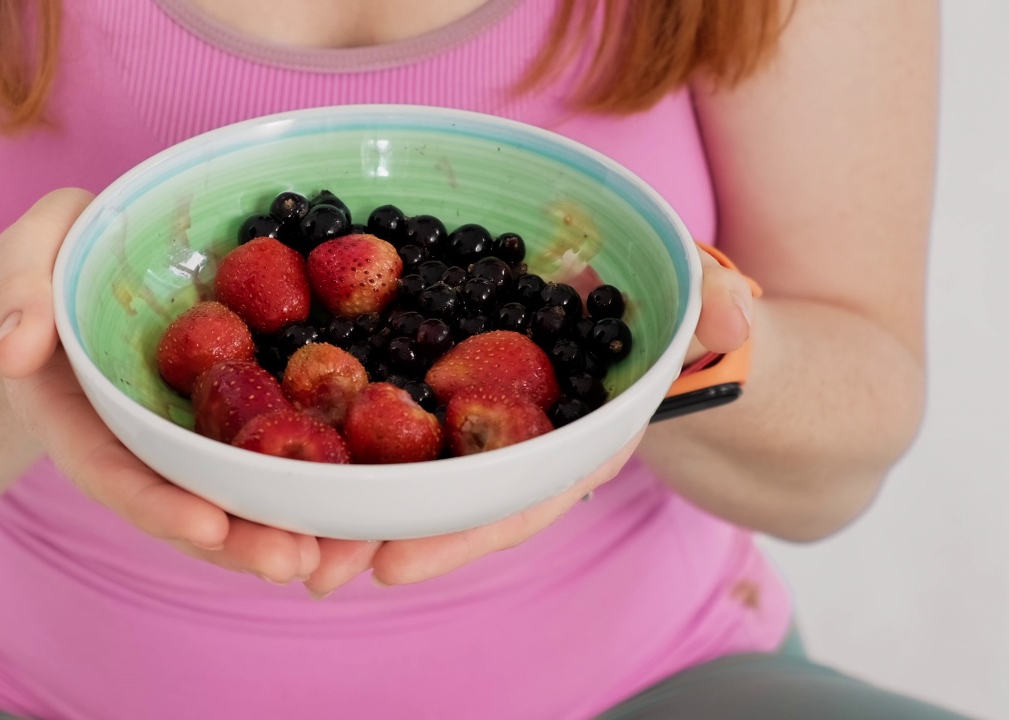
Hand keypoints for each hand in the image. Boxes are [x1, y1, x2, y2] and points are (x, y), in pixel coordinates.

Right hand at [0, 189, 318, 584]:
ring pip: (224, 502)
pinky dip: (293, 494)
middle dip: (235, 542)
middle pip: (179, 507)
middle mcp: (130, 446)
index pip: (113, 472)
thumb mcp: (29, 253)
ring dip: (275, 532)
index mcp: (75, 417)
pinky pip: (254, 464)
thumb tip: (15, 353)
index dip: (157, 505)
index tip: (206, 526)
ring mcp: (177, 442)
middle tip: (294, 560)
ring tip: (333, 554)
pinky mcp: (219, 424)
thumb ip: (17, 291)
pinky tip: (342, 513)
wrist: (84, 272)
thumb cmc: (52, 259)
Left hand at [304, 252, 757, 594]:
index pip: (524, 499)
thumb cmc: (694, 312)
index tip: (393, 565)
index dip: (462, 534)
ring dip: (352, 504)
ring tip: (280, 538)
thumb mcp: (713, 304)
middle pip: (453, 502)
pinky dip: (354, 442)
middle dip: (383, 537)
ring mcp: (495, 421)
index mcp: (588, 439)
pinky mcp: (462, 387)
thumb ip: (719, 310)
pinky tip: (296, 457)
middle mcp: (533, 444)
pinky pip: (404, 418)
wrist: (666, 306)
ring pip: (419, 472)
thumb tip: (728, 312)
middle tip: (309, 568)